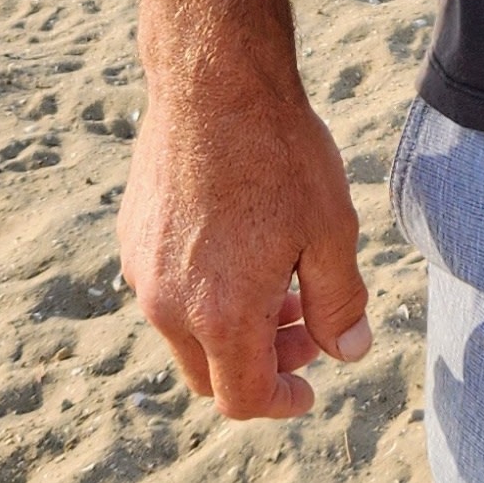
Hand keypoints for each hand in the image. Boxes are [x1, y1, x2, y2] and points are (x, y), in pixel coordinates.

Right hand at [118, 68, 368, 419]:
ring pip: (188, 329)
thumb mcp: (331, 229)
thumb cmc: (279, 153)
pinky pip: (169, 286)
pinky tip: (244, 238)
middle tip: (307, 321)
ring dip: (236, 321)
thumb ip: (340, 301)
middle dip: (263, 360)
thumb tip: (350, 351)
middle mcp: (169, 305)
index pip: (244, 396)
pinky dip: (207, 288)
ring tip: (283, 274)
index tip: (311, 383)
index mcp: (220, 315)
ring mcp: (143, 271)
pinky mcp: (133, 237)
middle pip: (212, 371)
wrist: (213, 84)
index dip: (283, 398)